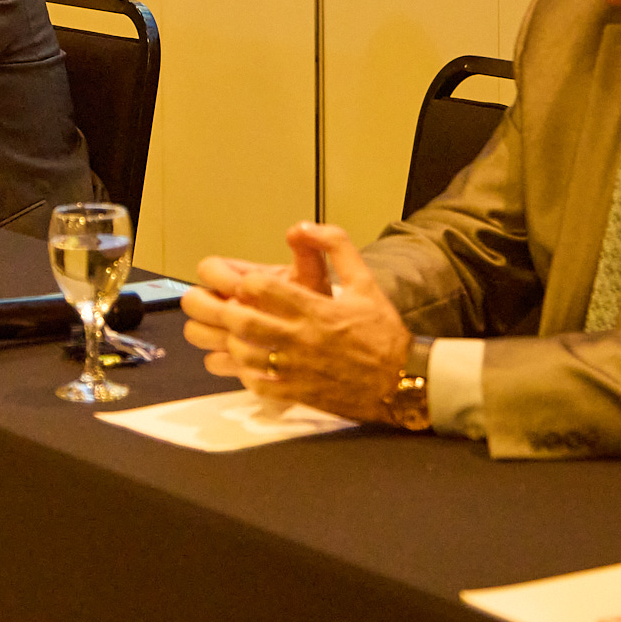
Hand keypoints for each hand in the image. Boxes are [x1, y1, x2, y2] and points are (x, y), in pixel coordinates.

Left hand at [181, 223, 412, 424]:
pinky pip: (258, 385)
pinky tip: (248, 363)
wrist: (404, 380)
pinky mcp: (298, 394)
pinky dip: (245, 373)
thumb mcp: (365, 282)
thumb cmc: (382, 331)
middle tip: (216, 303)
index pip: (263, 288)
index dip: (245, 282)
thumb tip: (303, 226)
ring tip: (230, 332)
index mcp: (316, 309)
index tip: (244, 283)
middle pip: (245, 321)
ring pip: (245, 354)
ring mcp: (298, 370)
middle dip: (222, 309)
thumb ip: (336, 248)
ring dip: (230, 341)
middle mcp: (302, 339)